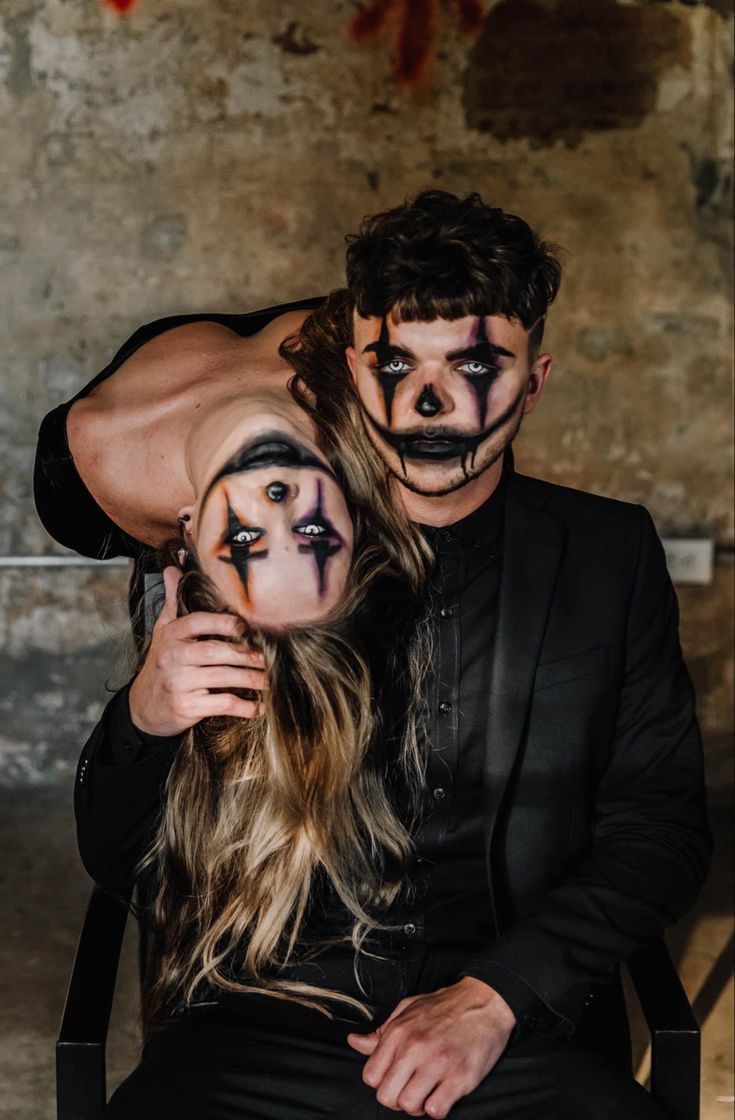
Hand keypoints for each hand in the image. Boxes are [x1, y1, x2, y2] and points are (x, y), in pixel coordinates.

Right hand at [128, 566, 265, 735]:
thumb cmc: (162, 663)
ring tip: (273, 680)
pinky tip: (258, 707)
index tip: (248, 626)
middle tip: (272, 656)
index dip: (224, 622)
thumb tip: (172, 568)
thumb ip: (173, 602)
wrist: (144, 706)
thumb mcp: (163, 631)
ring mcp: (179, 683)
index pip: (198, 622)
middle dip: (248, 654)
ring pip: (223, 677)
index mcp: (172, 635)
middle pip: (216, 651)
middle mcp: (173, 657)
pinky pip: (221, 704)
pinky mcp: (186, 707)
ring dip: (253, 679)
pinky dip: (243, 707)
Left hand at [347, 977, 514, 1117]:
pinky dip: (437, 1108)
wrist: (485, 1001)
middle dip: (397, 1098)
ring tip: (428, 1091)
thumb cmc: (446, 1006)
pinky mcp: (461, 1077)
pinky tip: (443, 1093)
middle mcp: (415, 1048)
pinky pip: (436, 1111)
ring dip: (417, 1105)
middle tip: (411, 1088)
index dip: (381, 1082)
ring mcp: (438, 1064)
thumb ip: (381, 1031)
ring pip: (410, 1106)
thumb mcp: (408, 1009)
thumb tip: (355, 1042)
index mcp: (399, 1032)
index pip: (371, 1076)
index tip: (395, 1077)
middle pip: (387, 1097)